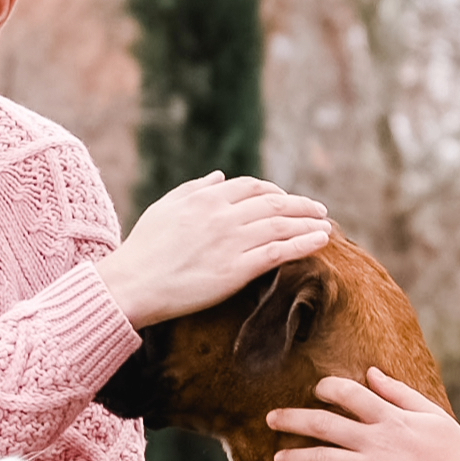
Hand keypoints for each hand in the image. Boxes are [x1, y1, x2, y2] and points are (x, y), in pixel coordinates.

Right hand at [95, 173, 334, 326]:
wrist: (133, 284)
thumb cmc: (143, 249)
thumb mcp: (165, 208)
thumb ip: (194, 189)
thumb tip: (220, 176)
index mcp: (205, 198)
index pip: (251, 187)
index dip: (274, 191)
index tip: (285, 198)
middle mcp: (222, 215)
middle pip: (273, 202)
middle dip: (300, 204)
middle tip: (319, 210)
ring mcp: (231, 242)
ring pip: (281, 225)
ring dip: (308, 222)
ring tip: (327, 225)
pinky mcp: (237, 270)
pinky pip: (279, 252)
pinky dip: (304, 243)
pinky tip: (320, 241)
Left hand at [266, 369, 459, 460]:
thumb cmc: (456, 454)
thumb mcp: (432, 414)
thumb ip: (399, 393)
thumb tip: (371, 373)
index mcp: (392, 417)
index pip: (348, 393)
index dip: (326, 389)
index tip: (316, 391)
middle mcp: (378, 441)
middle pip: (324, 425)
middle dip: (292, 420)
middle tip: (271, 419)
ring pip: (323, 459)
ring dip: (295, 457)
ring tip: (277, 458)